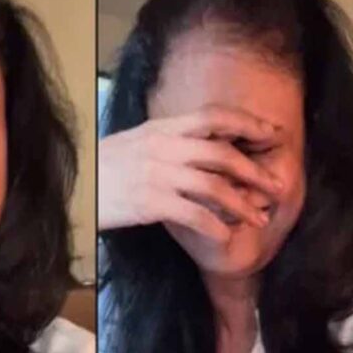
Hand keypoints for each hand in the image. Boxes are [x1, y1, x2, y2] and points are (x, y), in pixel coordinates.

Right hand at [98, 105, 282, 243]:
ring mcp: (156, 175)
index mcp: (161, 129)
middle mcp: (162, 147)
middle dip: (255, 171)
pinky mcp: (149, 204)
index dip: (247, 124)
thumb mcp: (136, 141)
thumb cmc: (105, 166)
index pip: (212, 116)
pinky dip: (214, 227)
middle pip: (221, 153)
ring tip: (258, 219)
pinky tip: (225, 237)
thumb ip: (168, 139)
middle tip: (276, 187)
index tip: (271, 135)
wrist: (76, 187)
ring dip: (242, 204)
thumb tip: (203, 140)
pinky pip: (193, 214)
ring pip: (213, 186)